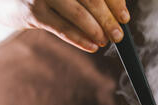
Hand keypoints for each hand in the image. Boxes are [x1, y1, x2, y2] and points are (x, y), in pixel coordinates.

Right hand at [0, 0, 130, 52]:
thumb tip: (114, 14)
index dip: (114, 2)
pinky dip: (80, 39)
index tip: (125, 17)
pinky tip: (92, 47)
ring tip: (106, 41)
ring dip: (96, 30)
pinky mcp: (32, 13)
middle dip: (108, 19)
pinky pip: (62, 29)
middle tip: (118, 34)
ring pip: (78, 14)